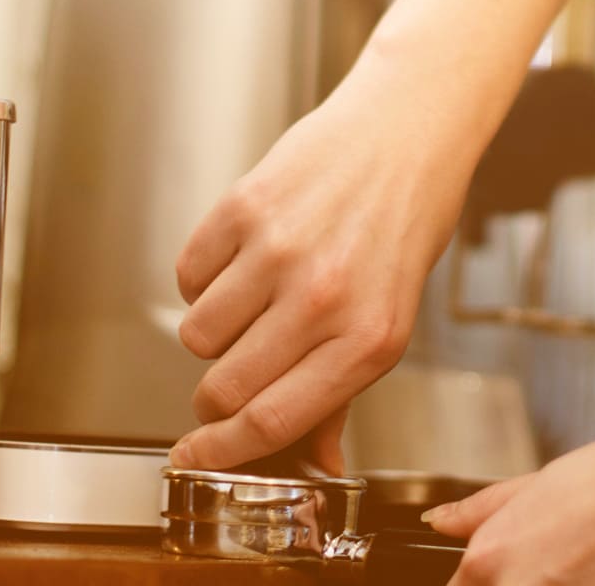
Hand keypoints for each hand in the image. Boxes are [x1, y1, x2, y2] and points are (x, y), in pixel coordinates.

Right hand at [170, 68, 474, 471]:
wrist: (405, 131)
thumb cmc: (405, 223)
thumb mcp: (391, 319)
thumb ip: (342, 394)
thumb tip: (319, 463)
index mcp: (368, 340)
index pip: (273, 420)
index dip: (222, 451)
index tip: (192, 459)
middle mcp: (323, 299)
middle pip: (224, 388)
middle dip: (214, 398)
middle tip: (228, 377)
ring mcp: (279, 251)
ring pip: (196, 335)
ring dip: (212, 333)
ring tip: (251, 302)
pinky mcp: (244, 208)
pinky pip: (189, 275)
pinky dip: (205, 279)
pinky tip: (243, 260)